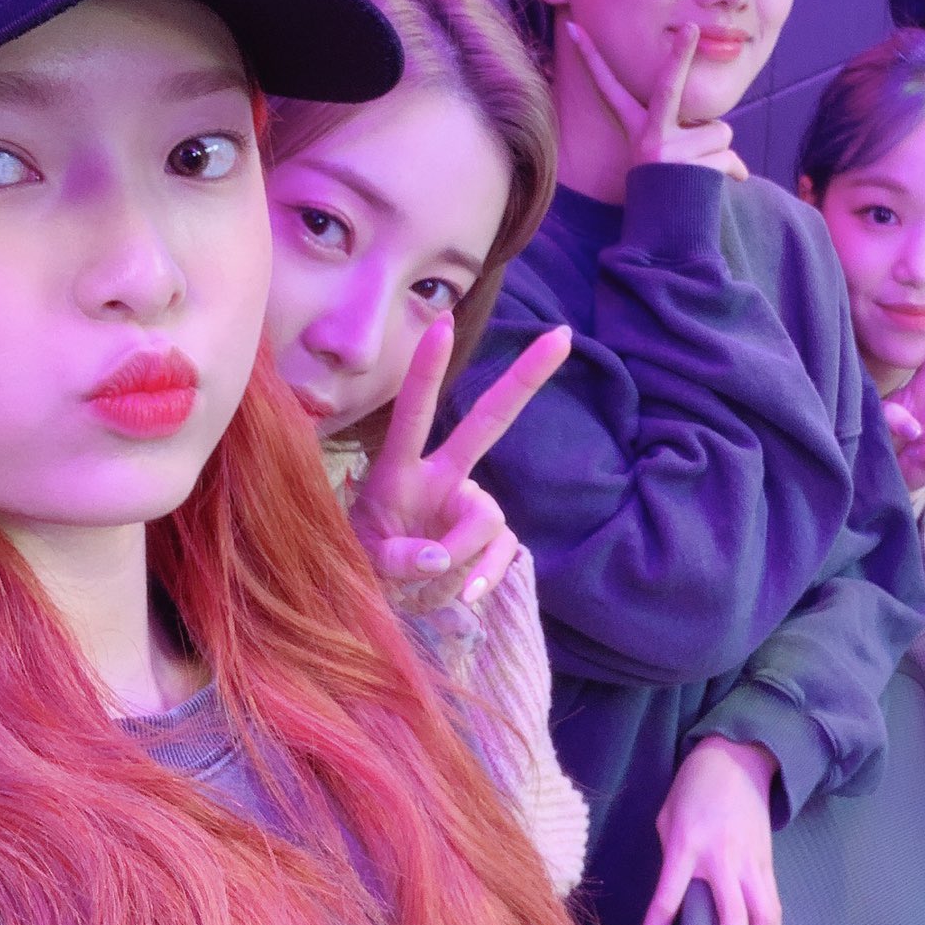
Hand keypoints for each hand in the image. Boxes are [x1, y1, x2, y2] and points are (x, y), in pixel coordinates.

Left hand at [350, 314, 571, 610]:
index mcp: (401, 471)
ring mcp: (471, 506)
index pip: (414, 413)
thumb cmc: (362, 566)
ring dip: (461, 556)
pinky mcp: (492, 540)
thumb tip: (438, 559)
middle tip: (562, 335)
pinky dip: (485, 575)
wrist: (384, 602)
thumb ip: (395, 558)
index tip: (443, 323)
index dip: (428, 370)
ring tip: (429, 584)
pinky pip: (502, 552)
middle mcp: (444, 477)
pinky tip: (467, 594)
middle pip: (490, 420)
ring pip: (487, 518)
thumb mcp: (361, 561)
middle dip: (524, 377)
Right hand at [565, 18, 748, 180]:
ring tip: (699, 173)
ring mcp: (669, 154)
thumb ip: (698, 146)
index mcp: (638, 129)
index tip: (577, 27)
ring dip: (720, 151)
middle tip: (690, 26)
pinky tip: (711, 186)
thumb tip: (743, 173)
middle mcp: (650, 138)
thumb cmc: (670, 191)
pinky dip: (731, 171)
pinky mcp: (690, 169)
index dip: (592, 57)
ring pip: (719, 130)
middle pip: (668, 86)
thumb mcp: (670, 161)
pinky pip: (728, 157)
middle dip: (680, 54)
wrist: (665, 235)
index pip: (609, 88)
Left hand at [630, 736, 780, 924]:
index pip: (667, 901)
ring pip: (763, 916)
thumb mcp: (668, 817)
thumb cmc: (692, 787)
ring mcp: (750, 861)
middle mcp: (723, 859)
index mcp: (687, 847)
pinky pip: (773, 906)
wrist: (737, 757)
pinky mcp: (767, 861)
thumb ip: (670, 858)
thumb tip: (676, 897)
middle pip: (732, 917)